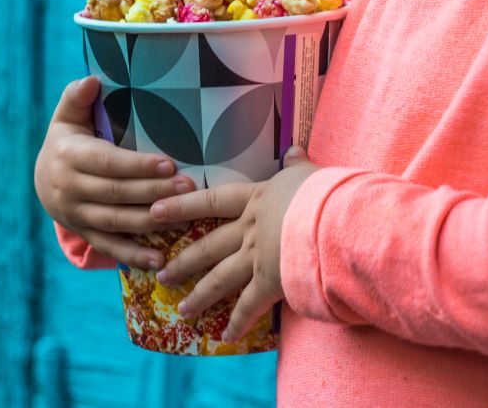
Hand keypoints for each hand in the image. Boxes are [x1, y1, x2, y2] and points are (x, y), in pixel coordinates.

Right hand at [34, 75, 189, 269]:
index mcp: (70, 156)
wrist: (43, 180)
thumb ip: (77, 97)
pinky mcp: (84, 233)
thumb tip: (91, 80)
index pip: (108, 163)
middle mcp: (71, 188)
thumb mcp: (67, 116)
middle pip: (116, 194)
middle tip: (189, 187)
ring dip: (151, 222)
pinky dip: (133, 255)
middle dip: (154, 192)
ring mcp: (77, 215)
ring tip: (184, 218)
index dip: (138, 165)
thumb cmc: (68, 140)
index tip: (170, 163)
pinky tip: (159, 260)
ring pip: (116, 222)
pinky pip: (109, 246)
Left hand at [147, 145, 322, 342]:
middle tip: (162, 272)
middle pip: (209, 246)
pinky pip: (249, 307)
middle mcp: (250, 230)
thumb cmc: (323, 191)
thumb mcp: (308, 173)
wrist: (332, 219)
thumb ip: (298, 166)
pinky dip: (237, 323)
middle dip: (184, 261)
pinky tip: (225, 337)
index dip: (181, 206)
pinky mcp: (271, 283)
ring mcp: (257, 258)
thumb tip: (294, 151)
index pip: (212, 201)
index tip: (155, 211)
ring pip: (221, 279)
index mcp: (257, 200)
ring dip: (200, 296)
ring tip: (182, 310)